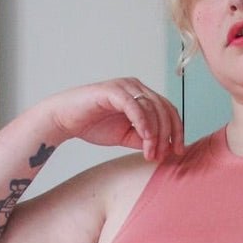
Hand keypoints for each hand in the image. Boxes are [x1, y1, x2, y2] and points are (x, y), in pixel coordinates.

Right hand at [45, 79, 184, 161]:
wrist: (65, 120)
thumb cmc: (93, 125)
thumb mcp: (126, 136)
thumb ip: (145, 139)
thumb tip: (166, 148)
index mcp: (142, 96)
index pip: (169, 110)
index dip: (177, 131)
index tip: (177, 151)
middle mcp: (137, 87)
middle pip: (164, 109)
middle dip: (167, 135)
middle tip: (161, 156)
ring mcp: (125, 87)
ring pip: (152, 108)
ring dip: (154, 133)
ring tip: (150, 152)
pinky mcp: (112, 91)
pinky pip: (134, 105)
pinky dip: (142, 121)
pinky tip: (145, 137)